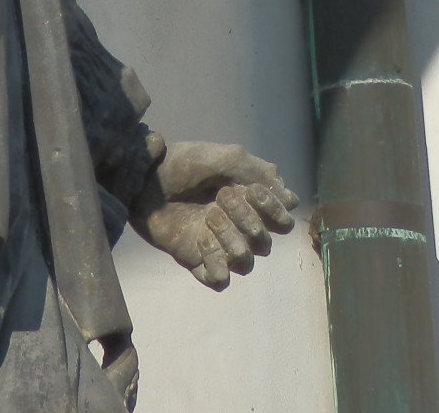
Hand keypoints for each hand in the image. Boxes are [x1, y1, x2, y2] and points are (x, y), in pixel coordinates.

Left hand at [132, 141, 298, 289]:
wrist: (145, 175)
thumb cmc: (185, 162)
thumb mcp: (228, 158)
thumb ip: (262, 175)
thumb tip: (292, 201)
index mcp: (249, 204)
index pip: (281, 223)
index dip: (275, 212)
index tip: (253, 191)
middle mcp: (237, 227)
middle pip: (265, 244)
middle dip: (248, 220)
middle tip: (222, 197)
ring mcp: (217, 245)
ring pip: (246, 264)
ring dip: (232, 241)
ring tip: (209, 218)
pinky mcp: (195, 260)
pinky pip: (219, 280)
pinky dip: (216, 263)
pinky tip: (201, 240)